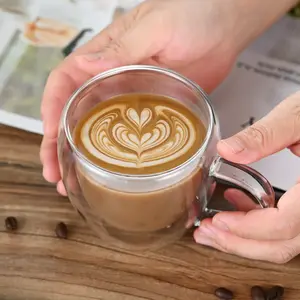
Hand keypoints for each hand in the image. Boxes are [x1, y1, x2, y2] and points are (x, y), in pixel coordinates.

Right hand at [40, 0, 264, 193]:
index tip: (50, 137)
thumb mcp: (157, 26)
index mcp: (107, 53)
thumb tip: (87, 64)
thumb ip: (125, 46)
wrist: (226, 28)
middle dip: (61, 142)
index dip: (52, 109)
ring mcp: (133, 95)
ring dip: (85, 153)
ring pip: (99, 126)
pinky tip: (112, 170)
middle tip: (55, 172)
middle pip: (76, 111)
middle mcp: (114, 77)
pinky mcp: (153, 107)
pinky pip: (129, 131)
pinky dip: (116, 152)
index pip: (66, 81)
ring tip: (75, 180)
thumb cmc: (193, 13)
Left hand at [194, 92, 299, 263]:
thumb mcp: (297, 117)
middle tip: (206, 234)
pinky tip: (238, 207)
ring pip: (285, 243)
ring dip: (246, 239)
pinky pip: (288, 228)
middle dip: (239, 243)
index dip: (247, 228)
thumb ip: (264, 135)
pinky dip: (260, 225)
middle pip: (282, 245)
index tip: (217, 221)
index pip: (284, 224)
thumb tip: (228, 150)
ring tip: (215, 227)